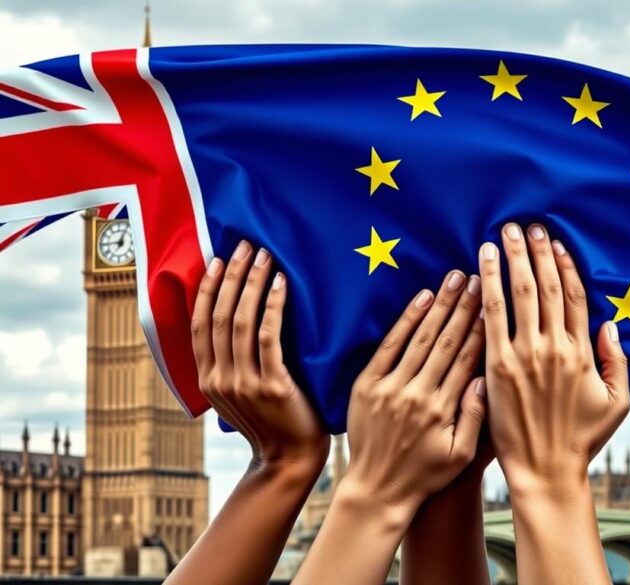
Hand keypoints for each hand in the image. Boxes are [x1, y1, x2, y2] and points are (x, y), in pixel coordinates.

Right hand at [191, 240, 328, 467]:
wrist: (290, 461)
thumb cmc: (274, 422)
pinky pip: (268, 337)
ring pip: (239, 322)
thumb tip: (238, 327)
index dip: (208, 290)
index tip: (218, 260)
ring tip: (265, 257)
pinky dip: (273, 306)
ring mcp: (243, 383)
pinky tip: (281, 285)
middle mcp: (219, 379)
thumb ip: (234, 367)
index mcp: (208, 380)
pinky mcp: (271, 385)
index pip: (199, 325)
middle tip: (245, 246)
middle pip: (217, 316)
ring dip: (252, 284)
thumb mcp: (241, 395)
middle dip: (231, 277)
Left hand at [342, 270, 486, 511]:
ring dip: (439, 305)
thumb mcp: (460, 455)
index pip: (467, 359)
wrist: (376, 490)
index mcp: (442, 409)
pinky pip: (389, 345)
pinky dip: (406, 320)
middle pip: (445, 341)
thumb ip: (476, 418)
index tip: (494, 302)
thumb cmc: (425, 476)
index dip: (482, 328)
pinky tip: (421, 298)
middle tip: (477, 277)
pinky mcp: (367, 385)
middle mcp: (416, 394)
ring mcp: (389, 387)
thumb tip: (487, 380)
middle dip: (464, 307)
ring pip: (420, 337)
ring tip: (455, 279)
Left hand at [479, 223, 629, 492]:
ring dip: (511, 260)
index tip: (557, 243)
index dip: (566, 265)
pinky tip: (480, 266)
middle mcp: (553, 347)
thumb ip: (617, 362)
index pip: (575, 297)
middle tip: (527, 226)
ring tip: (503, 234)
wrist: (545, 471)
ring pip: (518, 295)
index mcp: (582, 353)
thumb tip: (610, 325)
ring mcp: (523, 356)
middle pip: (546, 287)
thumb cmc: (580, 440)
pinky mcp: (496, 367)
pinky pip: (490, 318)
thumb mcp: (616, 403)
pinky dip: (486, 288)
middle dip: (536, 253)